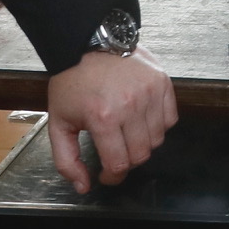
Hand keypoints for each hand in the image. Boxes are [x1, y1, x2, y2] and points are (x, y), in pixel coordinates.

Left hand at [44, 47, 173, 186]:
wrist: (88, 42)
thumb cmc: (72, 82)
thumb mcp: (59, 122)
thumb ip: (67, 160)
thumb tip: (83, 186)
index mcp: (102, 118)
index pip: (119, 164)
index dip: (113, 175)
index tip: (107, 173)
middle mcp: (130, 106)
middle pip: (141, 155)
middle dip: (127, 161)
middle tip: (116, 153)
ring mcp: (149, 93)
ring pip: (158, 139)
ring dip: (143, 143)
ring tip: (127, 133)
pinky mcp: (162, 82)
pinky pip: (170, 118)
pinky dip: (159, 125)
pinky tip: (142, 119)